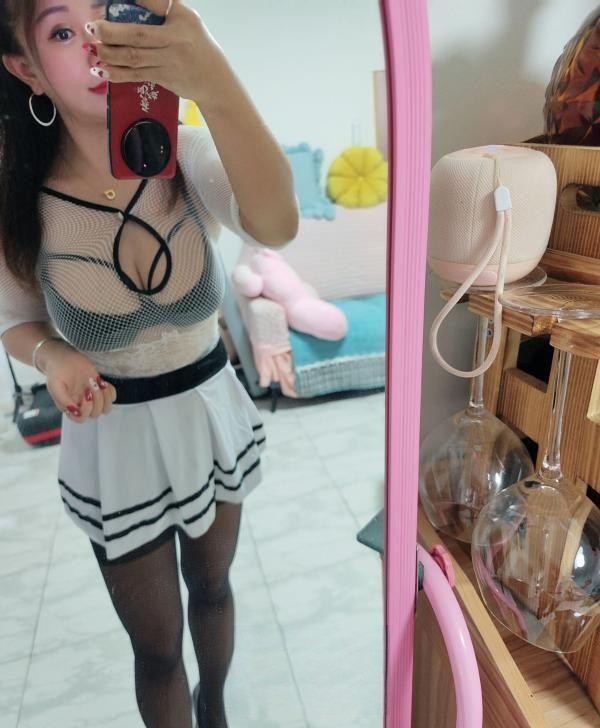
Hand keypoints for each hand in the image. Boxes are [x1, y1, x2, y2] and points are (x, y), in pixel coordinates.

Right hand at [44, 345, 116, 423]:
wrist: (63, 358)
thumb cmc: (57, 372)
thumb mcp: (55, 385)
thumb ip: (62, 400)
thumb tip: (74, 411)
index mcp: (69, 407)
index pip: (81, 418)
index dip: (86, 409)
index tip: (86, 394)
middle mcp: (81, 405)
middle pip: (95, 413)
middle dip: (96, 399)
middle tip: (91, 383)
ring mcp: (92, 398)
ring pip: (105, 408)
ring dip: (105, 396)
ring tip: (99, 383)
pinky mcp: (100, 390)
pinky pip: (111, 397)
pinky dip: (110, 391)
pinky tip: (103, 382)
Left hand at [86, 0, 224, 101]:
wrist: (214, 80)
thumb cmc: (197, 44)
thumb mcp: (188, 19)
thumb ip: (163, 8)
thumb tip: (134, 1)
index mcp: (182, 19)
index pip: (157, 3)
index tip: (111, 0)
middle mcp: (175, 40)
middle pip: (138, 35)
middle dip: (112, 32)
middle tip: (92, 28)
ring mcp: (169, 61)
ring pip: (134, 58)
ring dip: (110, 54)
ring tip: (94, 48)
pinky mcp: (164, 78)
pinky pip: (136, 75)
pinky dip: (118, 74)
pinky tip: (101, 71)